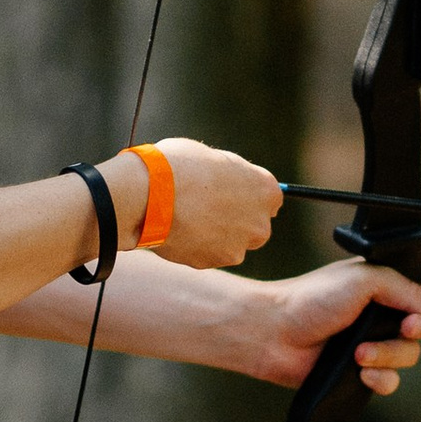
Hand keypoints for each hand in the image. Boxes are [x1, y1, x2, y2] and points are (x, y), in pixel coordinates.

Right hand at [130, 136, 283, 269]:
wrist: (150, 195)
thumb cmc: (178, 166)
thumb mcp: (212, 158)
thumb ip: (227, 176)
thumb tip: (225, 181)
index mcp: (266, 190)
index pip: (270, 199)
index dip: (249, 197)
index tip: (234, 196)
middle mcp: (260, 222)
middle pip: (254, 226)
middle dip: (236, 221)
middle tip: (208, 209)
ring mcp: (238, 246)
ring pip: (230, 243)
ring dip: (215, 236)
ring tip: (186, 218)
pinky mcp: (214, 263)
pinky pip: (207, 255)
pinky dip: (195, 246)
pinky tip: (177, 230)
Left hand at [238, 251, 420, 395]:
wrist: (273, 334)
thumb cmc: (312, 299)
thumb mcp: (365, 280)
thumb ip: (407, 291)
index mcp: (389, 279)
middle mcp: (387, 308)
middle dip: (419, 328)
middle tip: (404, 326)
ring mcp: (376, 339)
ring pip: (411, 355)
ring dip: (389, 354)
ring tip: (359, 352)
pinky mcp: (363, 369)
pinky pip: (392, 380)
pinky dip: (381, 377)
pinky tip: (362, 372)